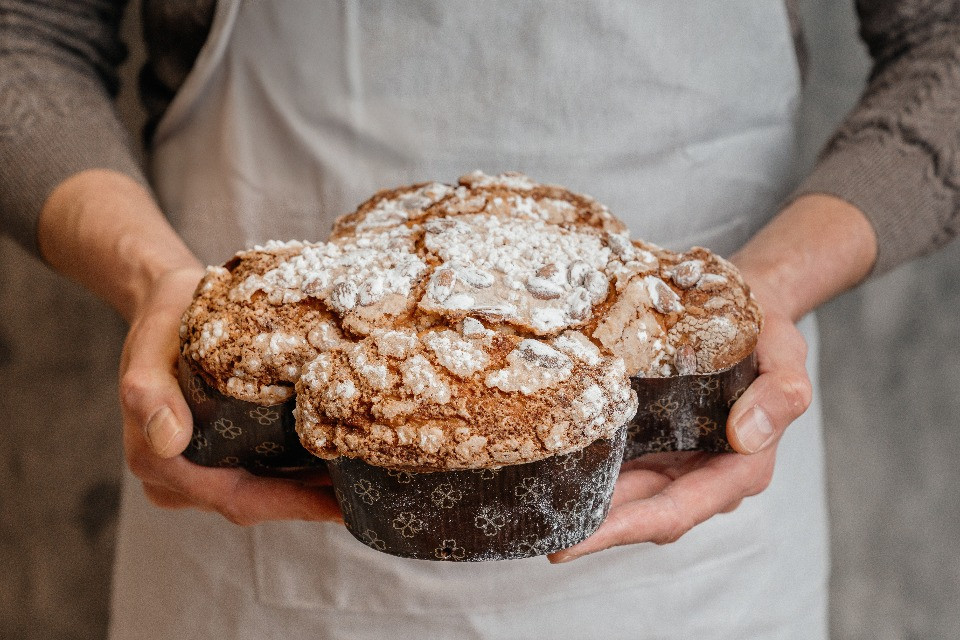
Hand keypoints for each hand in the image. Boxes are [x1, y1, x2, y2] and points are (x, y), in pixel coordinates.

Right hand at [119, 266, 341, 524]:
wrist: (164, 302)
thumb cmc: (162, 323)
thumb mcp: (150, 349)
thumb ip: (150, 394)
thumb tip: (169, 442)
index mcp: (156, 461)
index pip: (232, 497)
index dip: (288, 505)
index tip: (336, 505)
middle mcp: (174, 478)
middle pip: (251, 503)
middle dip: (307, 502)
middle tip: (363, 495)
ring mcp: (195, 470)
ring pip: (258, 494)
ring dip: (306, 491)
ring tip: (360, 482)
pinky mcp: (215, 454)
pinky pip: (259, 474)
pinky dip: (294, 473)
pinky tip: (333, 462)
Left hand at [549, 293, 810, 561]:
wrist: (753, 312)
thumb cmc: (769, 337)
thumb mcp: (785, 358)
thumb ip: (780, 396)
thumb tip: (747, 435)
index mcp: (738, 469)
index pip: (676, 511)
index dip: (627, 529)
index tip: (580, 542)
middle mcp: (704, 473)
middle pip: (644, 512)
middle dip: (597, 529)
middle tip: (546, 540)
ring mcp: (678, 459)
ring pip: (629, 494)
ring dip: (590, 507)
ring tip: (542, 515)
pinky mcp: (657, 438)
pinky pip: (624, 464)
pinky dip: (593, 472)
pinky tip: (556, 471)